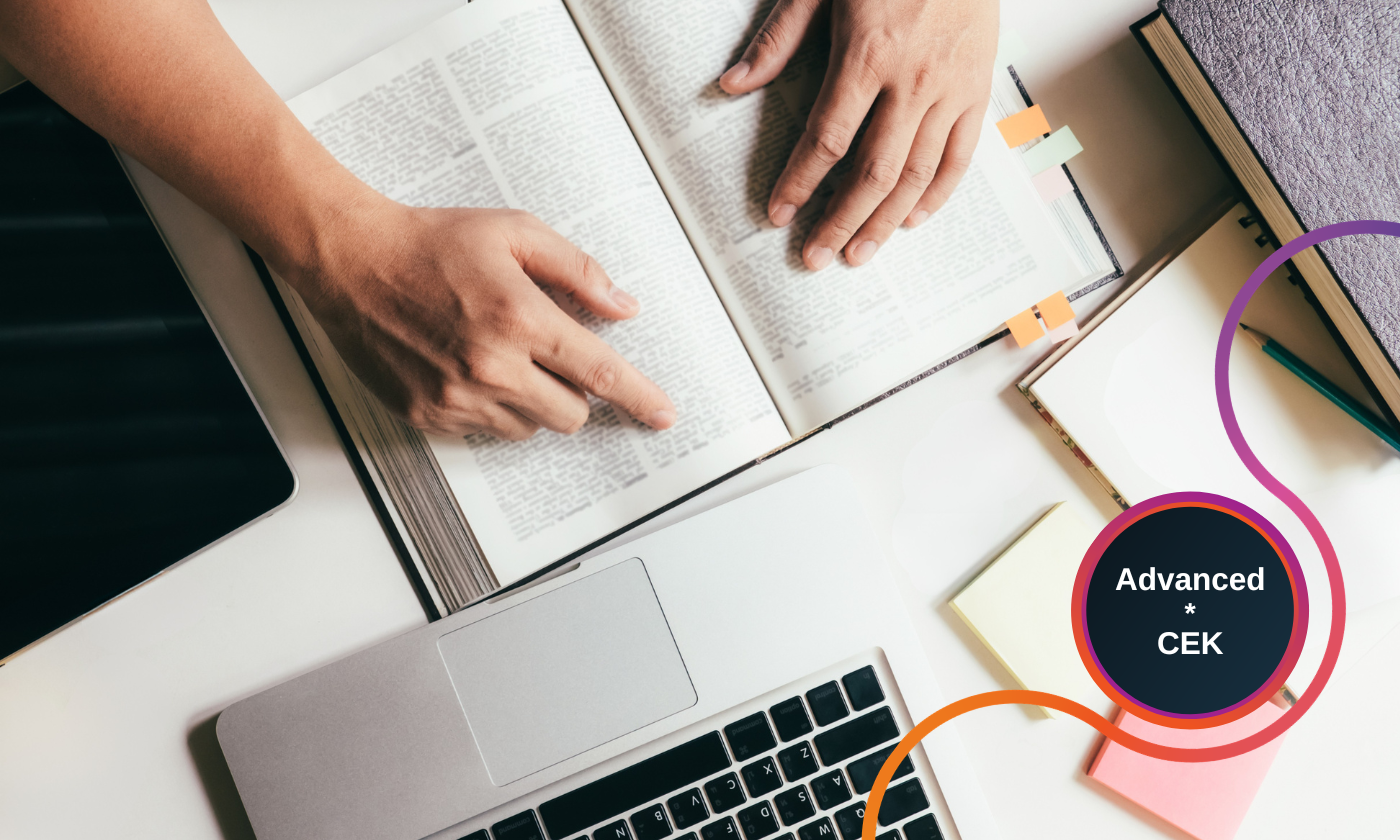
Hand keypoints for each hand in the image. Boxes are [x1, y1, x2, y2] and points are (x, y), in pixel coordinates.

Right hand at [284, 199, 676, 439]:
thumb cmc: (430, 242)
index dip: (639, 397)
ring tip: (499, 354)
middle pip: (570, 414)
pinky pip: (485, 431)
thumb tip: (622, 307)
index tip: (663, 415)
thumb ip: (577, 271)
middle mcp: (490, 365)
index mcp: (519, 318)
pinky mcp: (427, 415)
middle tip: (549, 355)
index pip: (600, 373)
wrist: (350, 261)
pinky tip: (466, 366)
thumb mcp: (516, 233)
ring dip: (531, 401)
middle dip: (574, 391)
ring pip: (529, 428)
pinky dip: (490, 407)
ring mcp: (456, 396)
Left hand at [720, 0, 997, 269]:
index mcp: (868, 54)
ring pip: (916, 175)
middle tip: (815, 256)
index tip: (778, 214)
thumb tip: (732, 84)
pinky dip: (937, 194)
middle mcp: (913, 80)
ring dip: (885, 222)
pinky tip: (912, 220)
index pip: (828, 139)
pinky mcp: (979, 87)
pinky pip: (960, 156)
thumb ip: (779, 37)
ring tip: (858, 253)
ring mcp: (951, 88)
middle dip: (840, 221)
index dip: (800, 182)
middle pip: (873, 173)